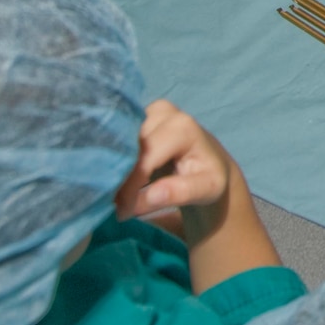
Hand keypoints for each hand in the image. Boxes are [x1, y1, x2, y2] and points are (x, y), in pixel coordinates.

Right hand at [115, 99, 234, 220]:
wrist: (211, 164)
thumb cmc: (209, 178)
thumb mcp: (206, 189)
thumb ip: (180, 192)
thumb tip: (151, 196)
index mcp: (181, 127)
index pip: (144, 159)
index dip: (130, 188)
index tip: (123, 212)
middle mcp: (162, 112)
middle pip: (127, 149)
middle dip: (118, 180)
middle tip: (115, 206)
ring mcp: (147, 112)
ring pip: (117, 144)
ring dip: (113, 171)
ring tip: (114, 197)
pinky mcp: (135, 117)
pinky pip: (115, 141)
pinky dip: (113, 162)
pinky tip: (113, 180)